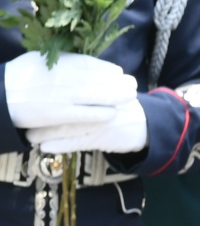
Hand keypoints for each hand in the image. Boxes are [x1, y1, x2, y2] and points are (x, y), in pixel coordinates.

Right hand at [5, 52, 134, 130]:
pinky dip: (101, 113)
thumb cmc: (16, 78)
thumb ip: (60, 61)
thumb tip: (80, 61)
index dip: (106, 68)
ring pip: (95, 95)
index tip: (118, 71)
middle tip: (132, 83)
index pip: (88, 63)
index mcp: (55, 62)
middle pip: (96, 78)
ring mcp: (60, 96)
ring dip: (116, 96)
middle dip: (117, 81)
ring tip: (130, 96)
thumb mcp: (37, 61)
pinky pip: (85, 114)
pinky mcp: (57, 114)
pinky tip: (113, 113)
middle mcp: (61, 77)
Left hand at [29, 95, 146, 154]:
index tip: (30, 100)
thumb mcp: (107, 89)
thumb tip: (58, 78)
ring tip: (31, 136)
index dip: (50, 95)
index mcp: (98, 89)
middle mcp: (98, 104)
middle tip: (26, 119)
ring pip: (68, 126)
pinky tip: (47, 147)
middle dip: (44, 115)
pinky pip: (78, 142)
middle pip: (66, 108)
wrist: (146, 125)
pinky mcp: (103, 138)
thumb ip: (87, 84)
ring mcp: (100, 122)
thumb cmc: (120, 106)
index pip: (70, 89)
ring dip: (47, 132)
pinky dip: (61, 145)